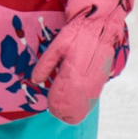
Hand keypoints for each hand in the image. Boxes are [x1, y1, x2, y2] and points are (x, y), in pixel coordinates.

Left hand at [32, 0, 127, 124]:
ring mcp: (95, 83)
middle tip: (56, 109)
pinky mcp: (102, 81)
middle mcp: (85, 81)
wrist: (101, 26)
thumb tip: (35, 80)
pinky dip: (84, 104)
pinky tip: (77, 103)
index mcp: (72, 73)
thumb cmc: (78, 34)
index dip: (55, 106)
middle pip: (74, 108)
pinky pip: (92, 99)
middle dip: (64, 112)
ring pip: (85, 107)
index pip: (61, 99)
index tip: (50, 106)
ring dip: (74, 110)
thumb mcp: (58, 45)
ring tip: (65, 109)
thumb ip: (46, 64)